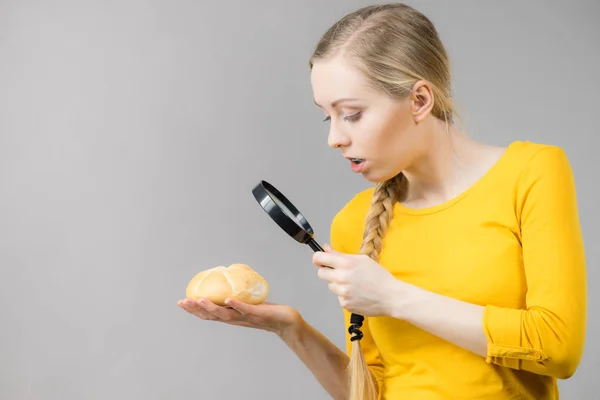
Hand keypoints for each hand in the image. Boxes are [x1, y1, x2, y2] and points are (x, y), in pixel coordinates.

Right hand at [177, 297, 302, 337]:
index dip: (194, 309)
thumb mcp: (248, 302)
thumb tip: (231, 276)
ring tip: (199, 300)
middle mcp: (235, 319)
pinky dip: (236, 304)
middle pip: (211, 316)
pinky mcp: (257, 313)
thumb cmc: (267, 311)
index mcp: (232, 316)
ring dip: (211, 308)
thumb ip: (238, 295)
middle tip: (182, 302)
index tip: (181, 302)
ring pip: (225, 314)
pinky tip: (228, 299)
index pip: (209, 314)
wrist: (286, 321)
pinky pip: (245, 309)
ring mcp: (246, 317)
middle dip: (195, 309)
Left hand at [313, 244, 401, 316]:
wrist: (390, 296)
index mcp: (346, 264)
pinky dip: (345, 295)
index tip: (320, 260)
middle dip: (327, 272)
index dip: (317, 258)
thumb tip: (325, 248)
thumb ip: (340, 255)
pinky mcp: (344, 304)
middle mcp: (341, 278)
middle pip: (321, 273)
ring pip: (330, 286)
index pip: (319, 258)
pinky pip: (338, 297)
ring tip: (353, 284)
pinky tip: (357, 293)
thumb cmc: (379, 277)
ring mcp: (342, 292)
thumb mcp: (362, 260)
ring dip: (338, 284)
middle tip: (340, 272)